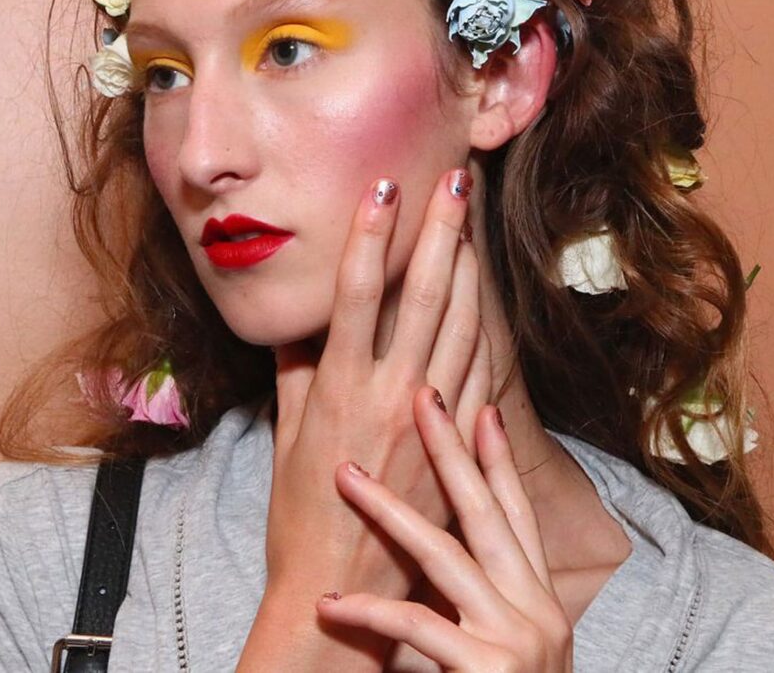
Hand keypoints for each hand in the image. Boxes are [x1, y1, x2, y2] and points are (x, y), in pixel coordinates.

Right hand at [264, 170, 490, 607]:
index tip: (382, 188)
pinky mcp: (459, 446)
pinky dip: (483, 329)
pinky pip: (481, 374)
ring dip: (468, 270)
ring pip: (462, 327)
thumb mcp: (288, 435)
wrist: (341, 592)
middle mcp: (394, 396)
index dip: (371, 236)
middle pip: (424, 297)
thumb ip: (298, 369)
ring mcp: (434, 421)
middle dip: (440, 232)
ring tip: (470, 222)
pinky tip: (486, 297)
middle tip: (453, 181)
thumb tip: (300, 315)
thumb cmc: (302, 513)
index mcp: (342, 389)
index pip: (359, 294)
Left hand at [315, 385, 573, 672]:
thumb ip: (485, 600)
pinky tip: (328, 605)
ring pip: (446, 554)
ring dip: (390, 511)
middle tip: (423, 393)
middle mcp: (535, 606)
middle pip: (487, 509)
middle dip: (451, 447)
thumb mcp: (512, 646)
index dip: (497, 455)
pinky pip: (417, 630)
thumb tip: (445, 558)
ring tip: (346, 474)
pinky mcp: (489, 668)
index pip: (516, 510)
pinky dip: (369, 615)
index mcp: (539, 596)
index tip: (479, 405)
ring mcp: (516, 636)